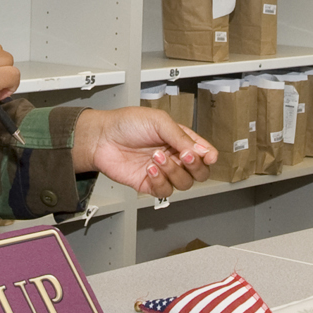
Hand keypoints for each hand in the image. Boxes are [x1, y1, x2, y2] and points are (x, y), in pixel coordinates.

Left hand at [70, 107, 215, 197]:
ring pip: (184, 184)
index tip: (208, 156)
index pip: (204, 152)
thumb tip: (201, 151)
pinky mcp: (149, 184)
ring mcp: (162, 172)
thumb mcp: (159, 121)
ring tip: (157, 157)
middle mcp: (174, 157)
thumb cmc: (127, 123)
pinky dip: (159, 181)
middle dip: (195, 166)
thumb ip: (182, 137)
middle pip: (199, 173)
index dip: (209, 156)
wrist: (102, 138)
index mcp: (180, 139)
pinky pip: (165, 191)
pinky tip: (149, 169)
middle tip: (184, 157)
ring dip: (173, 171)